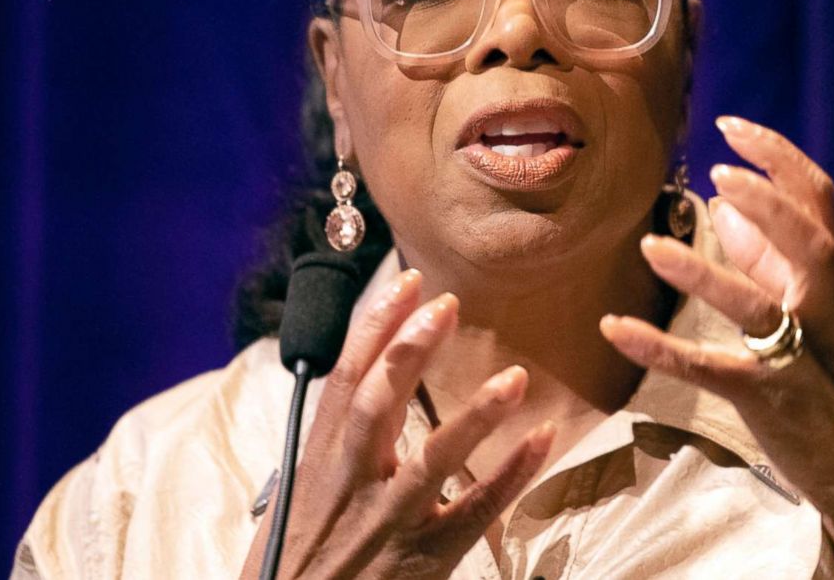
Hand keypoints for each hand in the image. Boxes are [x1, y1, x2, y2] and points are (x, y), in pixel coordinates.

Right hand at [240, 270, 554, 579]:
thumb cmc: (290, 569)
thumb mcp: (299, 501)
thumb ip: (332, 451)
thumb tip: (358, 399)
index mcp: (319, 463)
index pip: (345, 378)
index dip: (375, 325)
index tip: (407, 282)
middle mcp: (349, 485)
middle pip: (376, 402)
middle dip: (409, 348)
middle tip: (447, 303)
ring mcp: (387, 523)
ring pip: (431, 460)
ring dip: (475, 414)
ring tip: (515, 376)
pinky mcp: (422, 562)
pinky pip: (474, 514)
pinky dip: (511, 476)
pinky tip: (542, 439)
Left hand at [600, 116, 833, 564]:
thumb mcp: (819, 309)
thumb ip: (771, 257)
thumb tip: (724, 206)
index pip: (820, 203)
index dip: (779, 160)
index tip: (732, 127)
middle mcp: (827, 312)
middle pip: (812, 247)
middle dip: (772, 207)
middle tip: (720, 175)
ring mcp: (802, 359)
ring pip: (759, 311)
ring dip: (705, 276)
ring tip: (650, 248)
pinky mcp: (770, 402)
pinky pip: (713, 372)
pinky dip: (663, 349)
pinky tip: (614, 328)